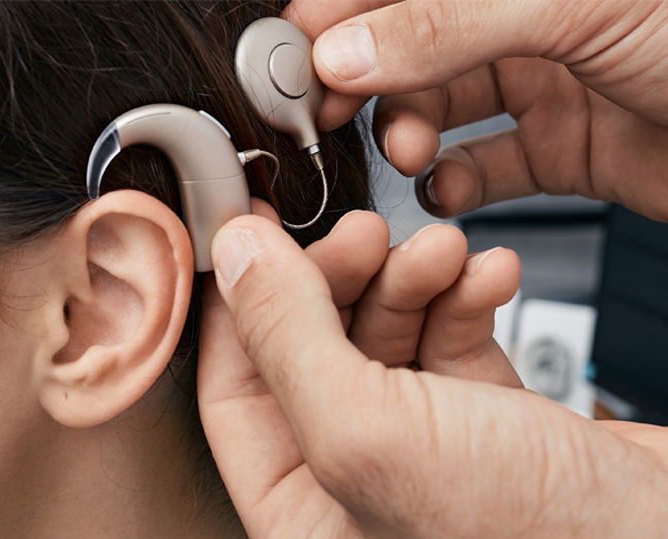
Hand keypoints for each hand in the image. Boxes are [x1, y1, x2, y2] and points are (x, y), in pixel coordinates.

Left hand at [200, 213, 667, 538]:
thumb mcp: (371, 433)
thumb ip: (286, 340)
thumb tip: (234, 258)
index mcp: (303, 530)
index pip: (234, 397)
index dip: (240, 310)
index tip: (247, 234)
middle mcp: (355, 499)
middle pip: (310, 357)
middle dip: (338, 282)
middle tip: (361, 232)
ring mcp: (424, 463)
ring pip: (385, 342)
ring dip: (409, 282)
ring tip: (439, 250)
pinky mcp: (490, 431)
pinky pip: (450, 345)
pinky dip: (464, 301)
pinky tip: (487, 275)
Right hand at [283, 0, 667, 220]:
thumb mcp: (578, 6)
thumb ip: (448, 24)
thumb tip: (342, 49)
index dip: (334, 19)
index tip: (289, 62)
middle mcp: (523, 17)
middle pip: (406, 47)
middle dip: (364, 84)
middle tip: (333, 116)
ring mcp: (547, 81)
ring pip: (440, 109)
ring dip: (411, 137)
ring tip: (417, 153)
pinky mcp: (568, 148)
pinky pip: (490, 167)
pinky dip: (462, 186)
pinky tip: (459, 191)